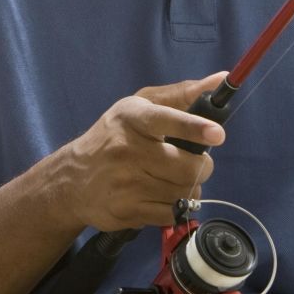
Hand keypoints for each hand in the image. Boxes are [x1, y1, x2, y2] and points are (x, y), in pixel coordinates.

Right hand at [48, 74, 227, 231]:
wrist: (72, 178)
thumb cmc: (115, 136)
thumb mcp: (141, 107)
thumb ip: (182, 95)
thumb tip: (221, 80)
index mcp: (132, 117)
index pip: (165, 120)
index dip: (193, 127)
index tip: (217, 133)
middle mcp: (127, 149)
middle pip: (187, 166)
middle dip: (201, 167)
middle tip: (193, 162)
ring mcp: (126, 183)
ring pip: (183, 192)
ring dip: (188, 188)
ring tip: (172, 179)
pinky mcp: (127, 210)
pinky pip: (171, 213)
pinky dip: (174, 207)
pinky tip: (161, 196)